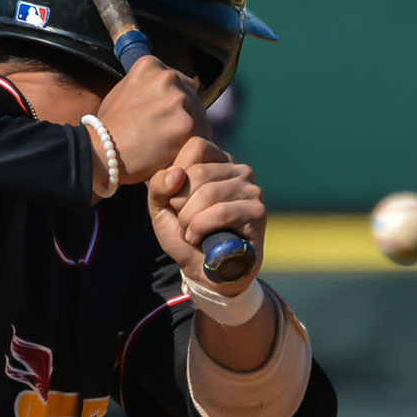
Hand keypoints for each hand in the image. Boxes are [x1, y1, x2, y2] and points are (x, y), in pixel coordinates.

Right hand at [91, 56, 210, 186]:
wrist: (100, 151)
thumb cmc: (108, 128)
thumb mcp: (122, 91)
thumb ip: (147, 87)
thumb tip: (163, 91)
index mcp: (151, 65)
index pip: (180, 84)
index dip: (174, 107)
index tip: (164, 120)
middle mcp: (169, 77)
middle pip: (193, 100)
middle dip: (184, 119)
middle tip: (165, 138)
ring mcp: (180, 99)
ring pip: (200, 120)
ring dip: (189, 136)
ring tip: (166, 149)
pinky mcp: (187, 124)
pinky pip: (201, 139)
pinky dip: (190, 151)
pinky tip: (172, 156)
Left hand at [147, 137, 266, 295]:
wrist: (206, 272)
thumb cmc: (185, 234)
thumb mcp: (161, 207)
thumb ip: (159, 185)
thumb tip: (176, 174)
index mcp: (218, 161)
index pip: (195, 145)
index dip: (175, 175)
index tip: (174, 200)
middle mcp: (239, 170)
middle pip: (198, 172)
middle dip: (180, 204)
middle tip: (183, 222)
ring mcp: (251, 189)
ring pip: (208, 193)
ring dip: (188, 219)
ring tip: (190, 233)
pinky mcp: (257, 211)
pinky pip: (220, 212)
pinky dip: (201, 228)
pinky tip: (198, 239)